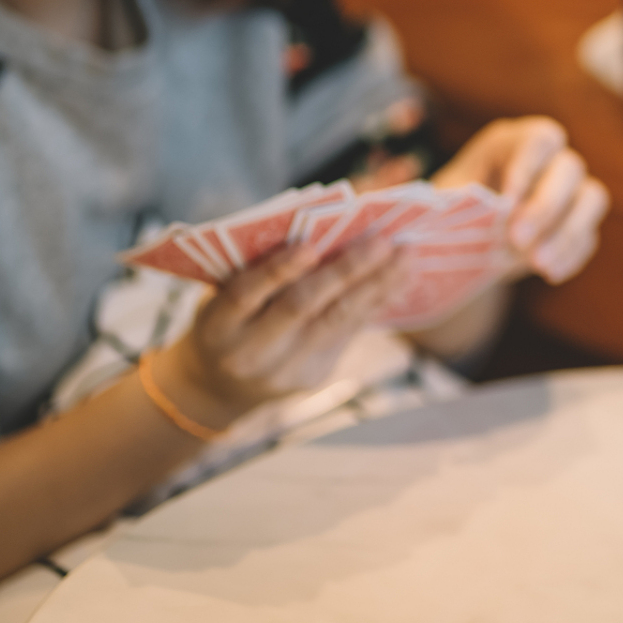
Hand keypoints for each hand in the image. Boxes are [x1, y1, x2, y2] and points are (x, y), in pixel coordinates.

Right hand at [161, 237, 407, 425]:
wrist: (220, 388)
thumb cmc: (229, 320)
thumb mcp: (224, 299)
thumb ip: (260, 270)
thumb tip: (326, 233)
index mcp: (217, 326)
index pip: (245, 295)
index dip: (277, 271)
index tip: (309, 246)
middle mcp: (249, 353)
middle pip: (301, 307)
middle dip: (345, 271)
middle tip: (382, 241)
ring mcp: (284, 370)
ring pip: (336, 321)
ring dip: (376, 285)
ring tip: (405, 256)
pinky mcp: (314, 377)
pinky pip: (348, 333)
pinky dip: (376, 303)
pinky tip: (400, 280)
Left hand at [434, 116, 609, 284]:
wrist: (466, 242)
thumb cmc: (449, 212)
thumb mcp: (440, 200)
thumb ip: (440, 201)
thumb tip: (415, 208)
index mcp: (514, 142)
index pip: (538, 139)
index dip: (527, 167)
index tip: (505, 202)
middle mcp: (550, 160)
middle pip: (569, 168)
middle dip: (545, 206)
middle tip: (516, 240)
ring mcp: (571, 191)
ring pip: (592, 199)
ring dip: (567, 233)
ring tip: (538, 265)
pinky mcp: (580, 224)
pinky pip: (588, 236)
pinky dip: (571, 255)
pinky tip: (549, 273)